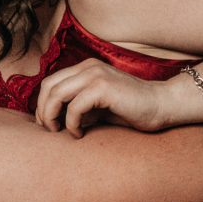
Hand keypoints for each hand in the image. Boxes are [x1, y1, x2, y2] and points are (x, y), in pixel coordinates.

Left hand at [33, 58, 184, 134]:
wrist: (160, 106)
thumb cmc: (130, 110)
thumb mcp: (97, 107)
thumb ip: (76, 106)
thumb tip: (52, 120)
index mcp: (86, 68)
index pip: (50, 82)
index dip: (42, 104)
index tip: (47, 125)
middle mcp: (88, 67)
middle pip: (48, 86)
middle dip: (43, 111)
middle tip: (50, 131)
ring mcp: (95, 74)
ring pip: (56, 94)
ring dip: (52, 116)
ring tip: (59, 132)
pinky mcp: (103, 87)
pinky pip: (74, 106)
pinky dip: (71, 123)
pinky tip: (79, 133)